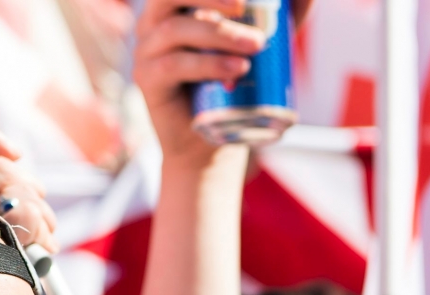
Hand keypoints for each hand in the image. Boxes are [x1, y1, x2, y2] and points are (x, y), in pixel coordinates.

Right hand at [134, 0, 265, 171]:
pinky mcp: (147, 80)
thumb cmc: (232, 90)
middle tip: (247, 5)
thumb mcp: (261, 48)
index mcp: (178, 5)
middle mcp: (156, 21)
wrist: (208, 146)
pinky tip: (236, 69)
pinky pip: (173, 65)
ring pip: (177, 29)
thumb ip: (282, 17)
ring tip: (256, 46)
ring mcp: (147, 49)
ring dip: (219, 34)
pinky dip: (206, 64)